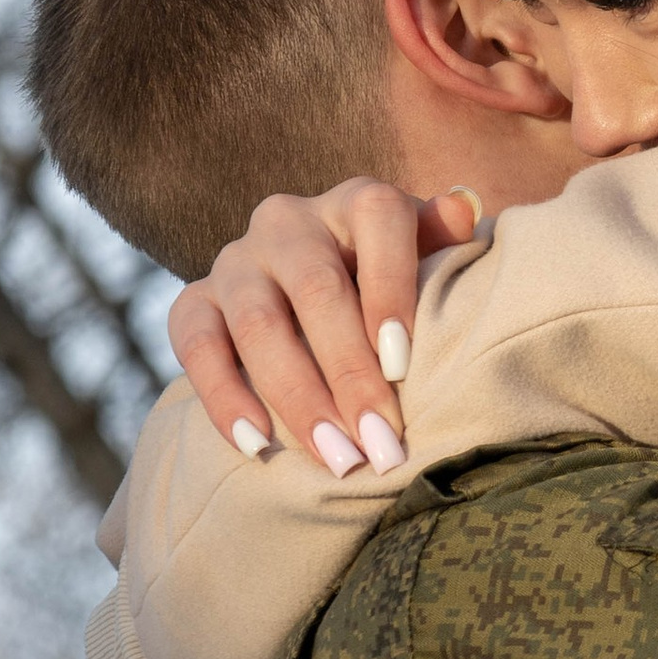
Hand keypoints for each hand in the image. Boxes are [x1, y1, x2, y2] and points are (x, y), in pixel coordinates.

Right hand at [168, 180, 485, 470]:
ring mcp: (236, 260)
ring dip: (297, 397)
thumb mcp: (427, 259)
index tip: (403, 365)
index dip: (391, 288)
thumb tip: (462, 214)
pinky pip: (196, 345)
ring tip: (335, 456)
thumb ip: (443, 240)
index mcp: (356, 202)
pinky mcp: (195, 301)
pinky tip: (257, 446)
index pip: (378, 219)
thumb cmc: (390, 288)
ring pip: (257, 323)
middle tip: (380, 440)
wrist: (312, 302)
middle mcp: (289, 221)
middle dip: (350, 371)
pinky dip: (224, 398)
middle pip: (316, 288)